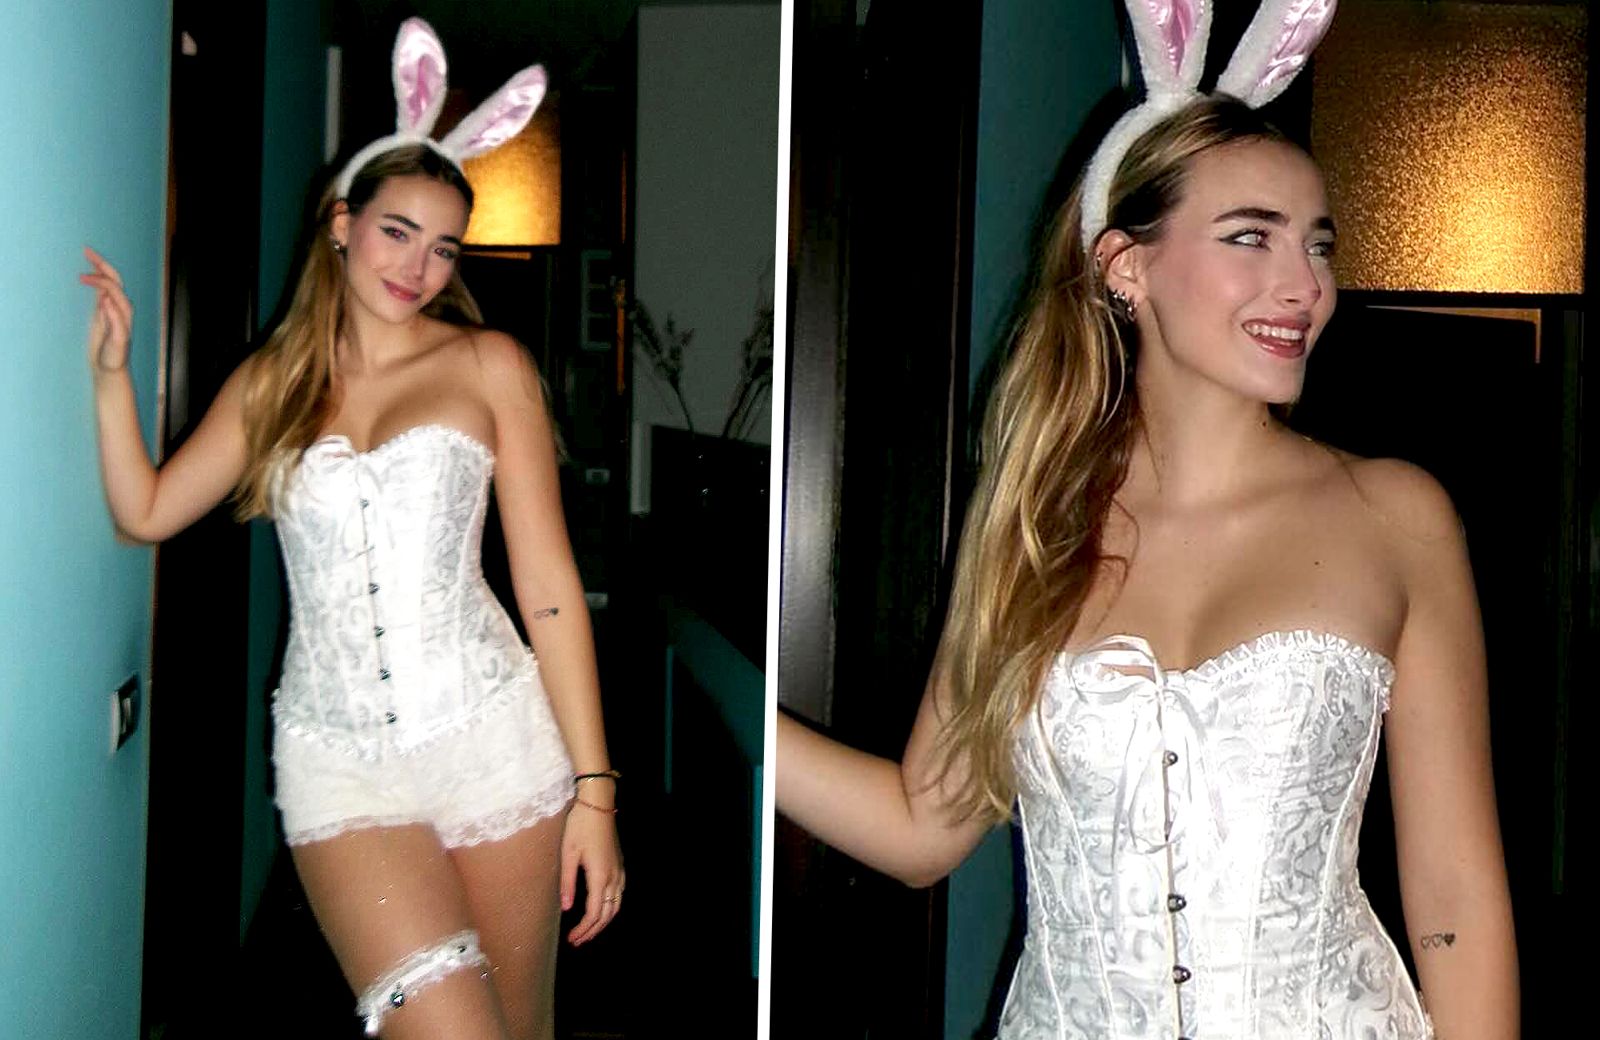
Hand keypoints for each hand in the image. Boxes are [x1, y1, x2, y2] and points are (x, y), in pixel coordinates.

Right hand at [80, 246, 132, 372]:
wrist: (111, 369)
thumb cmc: (114, 357)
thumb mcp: (117, 342)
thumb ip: (116, 323)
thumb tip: (108, 301)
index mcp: (124, 312)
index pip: (113, 289)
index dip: (99, 281)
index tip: (82, 278)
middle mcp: (121, 308)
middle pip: (114, 280)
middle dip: (102, 264)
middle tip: (86, 250)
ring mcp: (112, 309)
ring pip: (108, 283)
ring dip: (99, 268)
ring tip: (86, 256)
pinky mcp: (104, 313)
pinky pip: (101, 291)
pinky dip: (95, 280)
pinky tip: (86, 274)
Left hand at [560, 793, 623, 945]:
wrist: (598, 805)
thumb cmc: (580, 826)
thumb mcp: (568, 854)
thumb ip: (568, 882)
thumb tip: (567, 908)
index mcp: (600, 876)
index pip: (593, 913)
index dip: (583, 929)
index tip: (572, 939)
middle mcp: (614, 877)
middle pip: (607, 914)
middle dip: (593, 931)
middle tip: (578, 941)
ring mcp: (619, 870)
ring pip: (616, 906)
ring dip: (603, 922)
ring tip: (589, 931)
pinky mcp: (620, 864)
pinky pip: (619, 894)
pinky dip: (611, 908)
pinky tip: (602, 909)